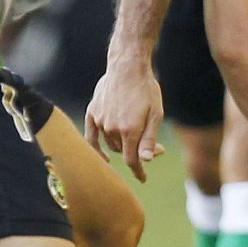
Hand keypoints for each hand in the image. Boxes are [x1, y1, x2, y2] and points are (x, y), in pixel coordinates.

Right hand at [85, 62, 165, 181]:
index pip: (132, 160)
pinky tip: (103, 156)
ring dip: (123, 145)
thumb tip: (147, 160)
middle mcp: (112, 128)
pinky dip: (96, 148)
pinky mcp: (92, 112)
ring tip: (138, 136)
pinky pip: (91, 136)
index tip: (143, 179)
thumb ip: (149, 138)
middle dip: (138, 151)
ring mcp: (100, 121)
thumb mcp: (156, 113)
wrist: (128, 67)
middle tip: (155, 147)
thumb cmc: (147, 89)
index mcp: (129, 130)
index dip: (138, 171)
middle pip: (124, 150)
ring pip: (110, 143)